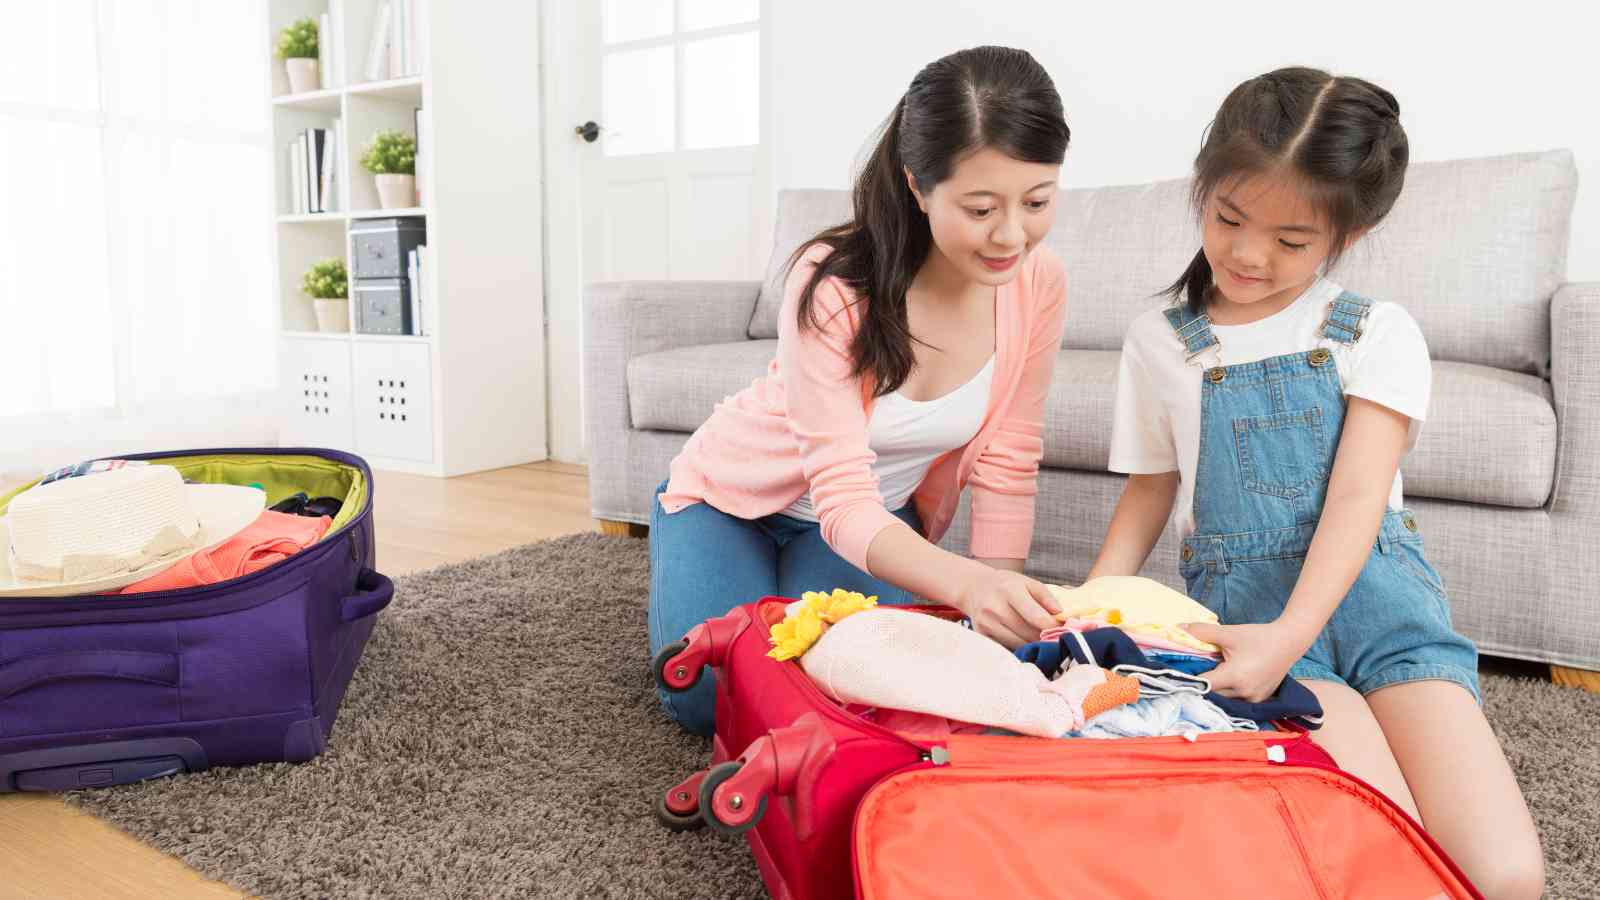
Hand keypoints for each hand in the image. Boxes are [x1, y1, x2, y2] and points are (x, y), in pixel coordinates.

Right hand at [955, 569, 1060, 648]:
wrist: (975, 588)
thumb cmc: (1006, 585)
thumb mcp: (1027, 582)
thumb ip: (1046, 596)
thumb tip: (1062, 614)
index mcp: (1009, 590)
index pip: (1036, 617)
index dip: (1053, 626)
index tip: (1063, 628)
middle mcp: (995, 608)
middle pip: (1029, 633)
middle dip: (1045, 636)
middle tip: (1055, 635)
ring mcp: (986, 623)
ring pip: (1019, 644)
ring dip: (1033, 643)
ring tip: (1040, 636)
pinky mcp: (982, 635)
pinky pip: (1008, 647)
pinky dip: (1019, 645)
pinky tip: (1023, 638)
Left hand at [1181, 621, 1306, 702]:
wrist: (1289, 642)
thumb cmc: (1258, 636)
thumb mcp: (1229, 633)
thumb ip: (1202, 632)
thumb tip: (1179, 628)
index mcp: (1234, 676)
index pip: (1204, 685)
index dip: (1190, 681)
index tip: (1180, 676)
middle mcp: (1244, 692)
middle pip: (1213, 695)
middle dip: (1203, 686)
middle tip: (1194, 675)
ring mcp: (1254, 699)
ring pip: (1225, 700)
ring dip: (1217, 691)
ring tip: (1212, 677)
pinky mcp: (1260, 699)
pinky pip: (1238, 701)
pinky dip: (1230, 693)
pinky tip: (1228, 682)